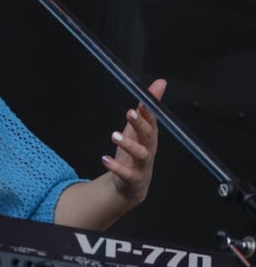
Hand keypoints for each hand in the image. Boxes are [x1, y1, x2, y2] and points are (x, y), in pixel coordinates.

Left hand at [102, 78, 166, 207]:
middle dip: (140, 124)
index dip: (148, 111)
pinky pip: (126, 173)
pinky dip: (116, 166)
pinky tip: (105, 159)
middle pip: (148, 135)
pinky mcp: (133, 178)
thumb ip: (147, 107)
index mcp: (150, 135)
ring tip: (114, 135)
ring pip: (140, 154)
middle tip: (130, 113)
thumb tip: (160, 82)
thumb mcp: (139, 128)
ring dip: (128, 144)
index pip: (152, 120)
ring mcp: (142, 164)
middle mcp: (149, 149)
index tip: (143, 100)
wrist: (132, 184)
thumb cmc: (136, 152)